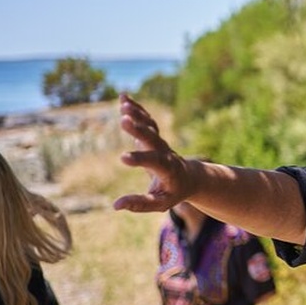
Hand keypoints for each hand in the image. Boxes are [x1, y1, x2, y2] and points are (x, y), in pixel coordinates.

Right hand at [112, 94, 191, 212]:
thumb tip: (115, 206)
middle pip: (152, 139)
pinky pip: (146, 120)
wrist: (190, 177)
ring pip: (150, 126)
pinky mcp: (154, 135)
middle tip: (123, 120)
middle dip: (138, 130)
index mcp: (168, 170)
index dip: (139, 160)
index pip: (154, 163)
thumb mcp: (160, 203)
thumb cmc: (173, 193)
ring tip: (123, 104)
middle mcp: (165, 152)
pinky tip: (122, 98)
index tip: (122, 157)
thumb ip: (140, 204)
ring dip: (137, 115)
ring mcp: (160, 142)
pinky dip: (136, 109)